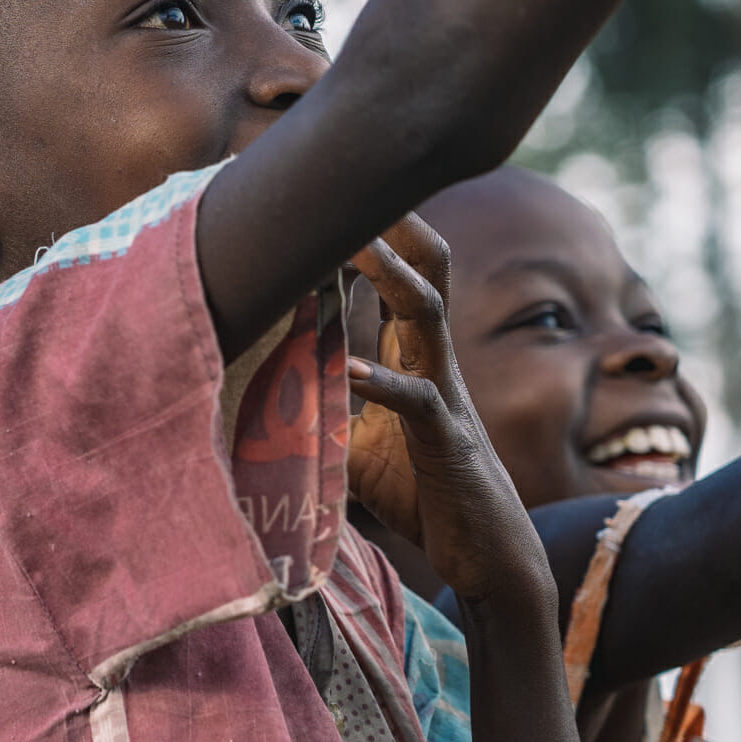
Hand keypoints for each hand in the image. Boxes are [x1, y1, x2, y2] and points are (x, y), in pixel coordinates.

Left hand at [342, 214, 548, 604]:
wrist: (488, 559)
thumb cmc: (422, 494)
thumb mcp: (358, 442)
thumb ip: (322, 406)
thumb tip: (253, 387)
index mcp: (417, 357)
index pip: (399, 280)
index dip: (371, 238)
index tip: (330, 195)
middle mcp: (436, 364)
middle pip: (428, 273)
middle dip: (395, 228)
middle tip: (352, 182)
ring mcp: (447, 398)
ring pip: (428, 316)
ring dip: (391, 279)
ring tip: (353, 246)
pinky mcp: (449, 443)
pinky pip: (418, 399)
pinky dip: (381, 380)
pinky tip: (347, 368)